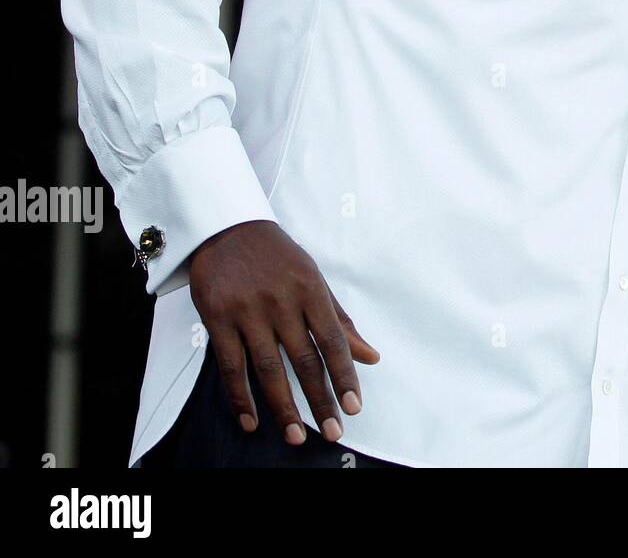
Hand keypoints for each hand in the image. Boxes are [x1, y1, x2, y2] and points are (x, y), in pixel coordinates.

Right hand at [189, 221, 380, 444]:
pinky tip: (252, 420)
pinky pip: (231, 366)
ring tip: (296, 436)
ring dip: (284, 407)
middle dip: (320, 399)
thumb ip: (340, 321)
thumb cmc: (278, 257)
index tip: (354, 407)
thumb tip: (370, 356)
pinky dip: (241, 397)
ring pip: (268, 369)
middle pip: (304, 360)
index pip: (333, 341)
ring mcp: (248, 311)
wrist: (229, 228)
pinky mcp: (218, 319)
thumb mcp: (314, 280)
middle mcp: (282, 302)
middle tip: (332, 430)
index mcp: (311, 290)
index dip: (345, 376)